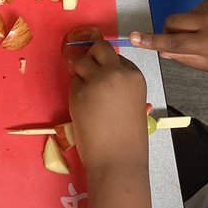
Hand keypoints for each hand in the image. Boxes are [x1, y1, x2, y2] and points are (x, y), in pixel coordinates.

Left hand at [64, 32, 148, 176]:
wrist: (118, 160)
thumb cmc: (129, 138)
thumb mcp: (133, 102)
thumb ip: (120, 85)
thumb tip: (101, 74)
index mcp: (134, 75)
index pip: (116, 57)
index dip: (108, 67)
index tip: (106, 81)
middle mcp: (116, 72)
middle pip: (99, 48)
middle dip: (92, 57)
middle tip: (90, 75)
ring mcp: (97, 80)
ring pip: (81, 62)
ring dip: (81, 75)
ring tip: (87, 97)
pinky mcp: (79, 91)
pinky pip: (73, 82)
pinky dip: (75, 92)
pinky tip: (83, 109)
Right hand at [130, 0, 207, 73]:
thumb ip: (187, 58)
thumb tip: (163, 50)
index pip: (174, 42)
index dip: (151, 40)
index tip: (132, 37)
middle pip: (173, 21)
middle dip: (169, 30)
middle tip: (182, 42)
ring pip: (185, 14)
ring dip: (189, 25)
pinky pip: (197, 7)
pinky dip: (200, 17)